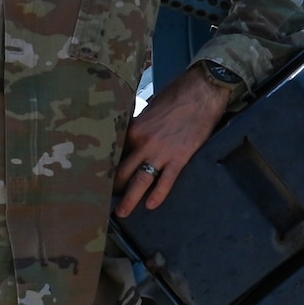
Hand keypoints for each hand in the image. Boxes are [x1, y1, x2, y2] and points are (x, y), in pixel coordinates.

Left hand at [115, 65, 236, 217]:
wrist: (202, 91)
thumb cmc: (176, 95)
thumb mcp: (150, 108)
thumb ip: (140, 125)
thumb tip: (135, 136)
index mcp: (133, 129)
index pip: (116, 153)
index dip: (108, 166)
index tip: (101, 177)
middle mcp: (143, 143)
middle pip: (123, 171)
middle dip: (114, 187)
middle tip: (106, 200)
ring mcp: (161, 152)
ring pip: (140, 181)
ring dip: (129, 199)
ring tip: (122, 213)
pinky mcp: (180, 158)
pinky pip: (166, 181)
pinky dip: (158, 195)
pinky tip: (151, 206)